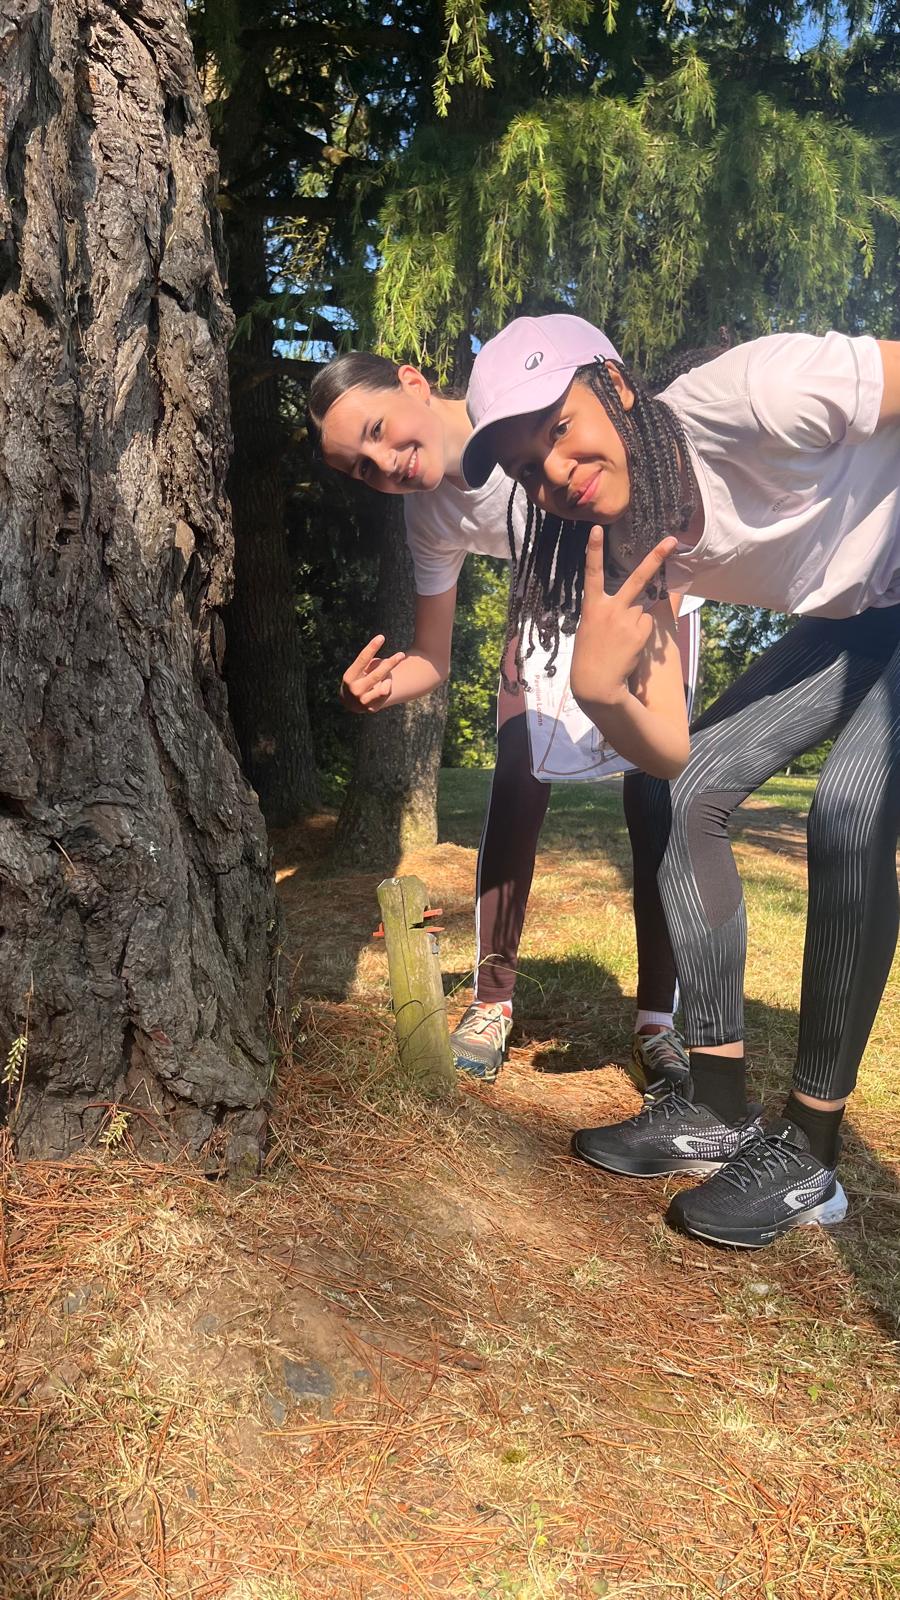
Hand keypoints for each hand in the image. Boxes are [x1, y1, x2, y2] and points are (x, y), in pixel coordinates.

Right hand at [340, 634, 405, 713]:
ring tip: (385, 677)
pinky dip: (387, 686)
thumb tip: (388, 664)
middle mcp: (355, 689)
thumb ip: (371, 665)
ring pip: (385, 687)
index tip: (382, 637)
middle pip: (377, 674)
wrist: (350, 703)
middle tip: (401, 655)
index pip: (362, 659)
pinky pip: (386, 693)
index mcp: (350, 676)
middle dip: (391, 663)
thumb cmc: (358, 679)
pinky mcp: (371, 708)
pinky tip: (383, 686)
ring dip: (388, 678)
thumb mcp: (359, 670)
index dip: (372, 647)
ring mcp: (363, 701)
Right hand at [570, 527, 677, 708]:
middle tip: (671, 541)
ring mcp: (627, 620)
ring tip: (622, 642)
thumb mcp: (589, 629)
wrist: (596, 684)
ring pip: (642, 611)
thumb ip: (606, 612)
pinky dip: (642, 635)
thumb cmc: (588, 657)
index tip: (596, 530)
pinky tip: (630, 647)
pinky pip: (647, 626)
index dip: (593, 551)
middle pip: (638, 579)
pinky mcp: (641, 632)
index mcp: (592, 607)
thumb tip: (635, 605)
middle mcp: (611, 609)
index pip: (591, 573)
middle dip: (656, 558)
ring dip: (637, 622)